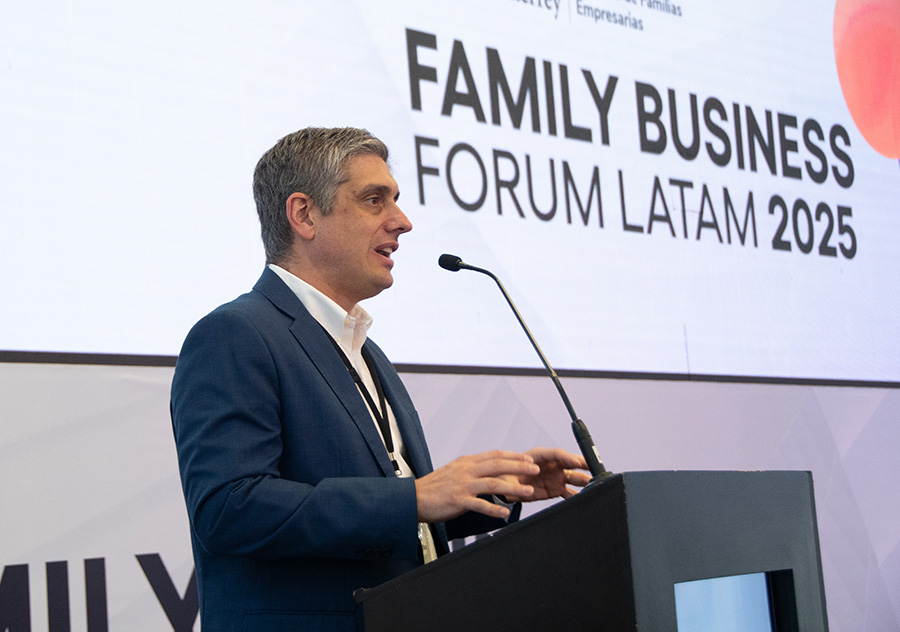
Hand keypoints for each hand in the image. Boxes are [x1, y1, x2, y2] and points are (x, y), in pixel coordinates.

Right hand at [415, 450, 539, 522]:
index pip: (494, 455)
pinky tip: (505, 513)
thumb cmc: (435, 486)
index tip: (527, 458)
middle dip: (519, 466)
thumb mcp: (455, 470)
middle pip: (497, 465)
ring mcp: (462, 485)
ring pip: (493, 483)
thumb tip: (490, 469)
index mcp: (467, 462)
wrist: (414, 497)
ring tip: (528, 491)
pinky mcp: (458, 500)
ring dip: (513, 487)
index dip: (513, 456)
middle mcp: (466, 471)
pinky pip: (480, 505)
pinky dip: (494, 509)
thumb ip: (472, 469)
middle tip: (535, 469)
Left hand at [502, 447, 590, 501]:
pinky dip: (577, 496)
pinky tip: (583, 499)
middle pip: (571, 464)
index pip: (558, 454)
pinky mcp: (556, 489)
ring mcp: (555, 477)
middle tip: (594, 470)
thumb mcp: (509, 472)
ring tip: (592, 486)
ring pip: (574, 478)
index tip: (578, 462)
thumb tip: (525, 479)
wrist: (506, 486)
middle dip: (584, 466)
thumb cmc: (507, 473)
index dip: (569, 458)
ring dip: (584, 482)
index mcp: (540, 455)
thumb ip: (518, 476)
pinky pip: (570, 492)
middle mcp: (551, 465)